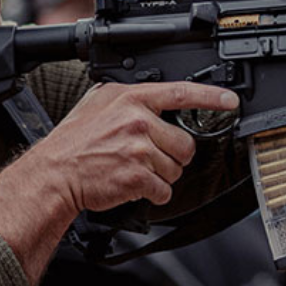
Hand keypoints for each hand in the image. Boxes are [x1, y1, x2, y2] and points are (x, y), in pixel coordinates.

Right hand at [0, 81, 237, 284]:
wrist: (54, 174)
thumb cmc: (74, 142)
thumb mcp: (99, 103)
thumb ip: (130, 99)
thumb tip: (158, 98)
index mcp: (131, 98)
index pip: (181, 93)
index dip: (211, 97)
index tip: (231, 101)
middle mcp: (138, 121)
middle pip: (185, 143)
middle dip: (174, 155)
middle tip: (150, 156)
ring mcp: (139, 149)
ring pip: (176, 169)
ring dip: (161, 175)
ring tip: (133, 169)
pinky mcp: (138, 177)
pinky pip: (164, 189)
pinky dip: (153, 193)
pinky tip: (133, 185)